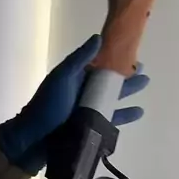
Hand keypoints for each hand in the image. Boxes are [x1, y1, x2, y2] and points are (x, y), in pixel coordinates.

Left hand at [0, 35, 148, 174]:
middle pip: (109, 80)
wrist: (33, 141)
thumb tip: (99, 37)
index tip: (131, 51)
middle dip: (126, 74)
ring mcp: (88, 108)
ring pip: (113, 97)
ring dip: (128, 91)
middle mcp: (84, 90)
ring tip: (145, 85)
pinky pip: (112, 117)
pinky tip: (139, 111)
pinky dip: (125, 114)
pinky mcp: (92, 125)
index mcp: (76, 76)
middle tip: (143, 69)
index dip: (115, 57)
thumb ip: (80, 59)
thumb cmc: (47, 106)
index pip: (99, 63)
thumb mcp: (62, 77)